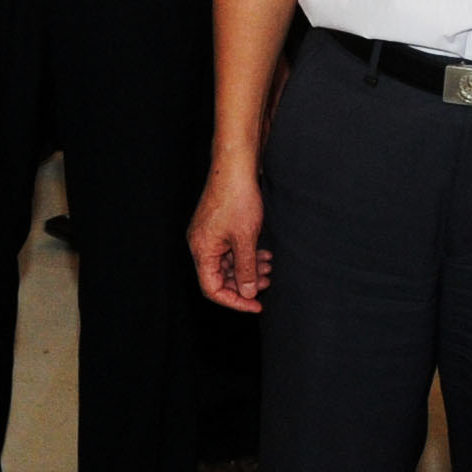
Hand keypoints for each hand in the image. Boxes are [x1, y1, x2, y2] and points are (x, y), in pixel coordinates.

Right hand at [191, 159, 270, 313]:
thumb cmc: (237, 199)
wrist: (236, 166)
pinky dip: (246, 255)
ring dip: (248, 268)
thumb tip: (247, 293)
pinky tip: (263, 254)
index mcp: (202, 251)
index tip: (256, 304)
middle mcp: (202, 245)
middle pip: (220, 278)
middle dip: (244, 283)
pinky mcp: (218, 226)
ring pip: (228, 263)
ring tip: (269, 267)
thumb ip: (245, 269)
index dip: (235, 301)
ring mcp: (209, 235)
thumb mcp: (246, 239)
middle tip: (267, 282)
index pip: (212, 289)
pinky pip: (230, 249)